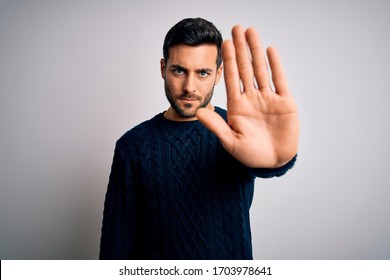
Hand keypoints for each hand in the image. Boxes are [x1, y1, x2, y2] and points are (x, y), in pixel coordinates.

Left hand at [196, 25, 298, 167]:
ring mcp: (268, 99)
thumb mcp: (230, 142)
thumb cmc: (250, 155)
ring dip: (256, 51)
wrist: (273, 163)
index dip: (229, 60)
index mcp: (237, 106)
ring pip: (261, 70)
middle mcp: (252, 98)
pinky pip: (280, 80)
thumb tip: (197, 112)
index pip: (232, 78)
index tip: (224, 42)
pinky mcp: (285, 102)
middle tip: (236, 28)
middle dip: (241, 48)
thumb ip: (216, 126)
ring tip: (251, 32)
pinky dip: (275, 65)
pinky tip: (269, 50)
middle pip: (245, 68)